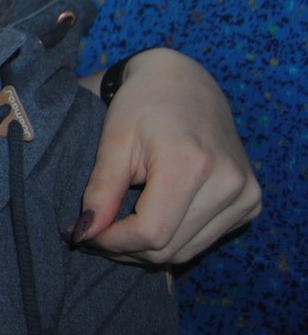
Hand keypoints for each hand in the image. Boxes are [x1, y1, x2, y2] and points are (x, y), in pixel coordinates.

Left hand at [73, 48, 260, 264]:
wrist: (185, 83)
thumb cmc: (142, 104)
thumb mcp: (114, 140)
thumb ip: (101, 191)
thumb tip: (84, 235)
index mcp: (191, 163)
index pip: (151, 232)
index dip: (113, 241)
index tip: (83, 234)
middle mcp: (227, 182)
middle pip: (169, 247)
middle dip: (125, 249)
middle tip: (93, 234)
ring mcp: (245, 194)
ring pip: (186, 250)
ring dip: (146, 250)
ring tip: (115, 229)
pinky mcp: (250, 201)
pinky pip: (204, 240)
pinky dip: (173, 240)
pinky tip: (150, 221)